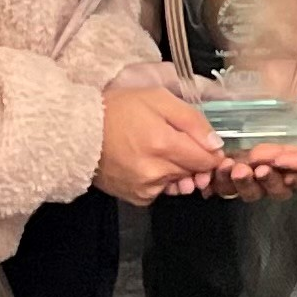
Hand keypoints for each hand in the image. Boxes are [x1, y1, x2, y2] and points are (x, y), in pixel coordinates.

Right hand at [99, 63, 296, 200]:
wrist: (80, 132)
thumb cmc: (119, 109)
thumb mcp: (158, 99)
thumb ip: (191, 120)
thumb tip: (216, 144)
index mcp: (163, 144)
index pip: (207, 160)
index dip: (211, 152)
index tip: (205, 143)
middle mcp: (156, 172)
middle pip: (194, 172)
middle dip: (193, 159)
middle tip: (175, 141)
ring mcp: (145, 188)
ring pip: (179, 182)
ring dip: (177, 169)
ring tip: (158, 150)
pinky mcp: (136, 198)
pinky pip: (162, 190)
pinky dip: (161, 179)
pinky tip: (147, 163)